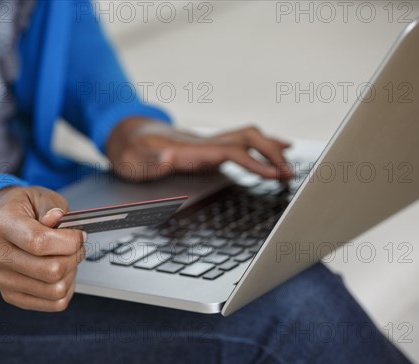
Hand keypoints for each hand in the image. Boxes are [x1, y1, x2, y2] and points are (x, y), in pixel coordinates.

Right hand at [0, 186, 86, 310]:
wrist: (3, 222)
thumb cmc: (24, 209)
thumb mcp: (40, 197)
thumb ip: (51, 207)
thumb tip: (57, 217)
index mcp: (2, 225)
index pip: (39, 242)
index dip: (69, 241)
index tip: (79, 235)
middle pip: (51, 270)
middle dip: (74, 257)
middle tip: (75, 246)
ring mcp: (2, 279)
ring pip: (55, 290)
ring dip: (71, 274)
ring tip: (67, 258)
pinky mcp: (11, 295)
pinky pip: (53, 303)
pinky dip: (66, 289)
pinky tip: (62, 274)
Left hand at [106, 117, 293, 181]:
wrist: (127, 135)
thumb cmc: (130, 152)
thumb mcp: (132, 161)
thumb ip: (149, 162)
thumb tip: (167, 159)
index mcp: (190, 149)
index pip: (230, 151)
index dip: (253, 161)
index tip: (273, 174)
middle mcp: (205, 142)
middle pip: (247, 138)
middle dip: (272, 153)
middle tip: (290, 173)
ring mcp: (209, 144)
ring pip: (249, 138)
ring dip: (272, 149)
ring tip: (291, 167)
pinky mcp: (210, 149)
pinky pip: (243, 144)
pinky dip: (263, 148)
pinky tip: (276, 155)